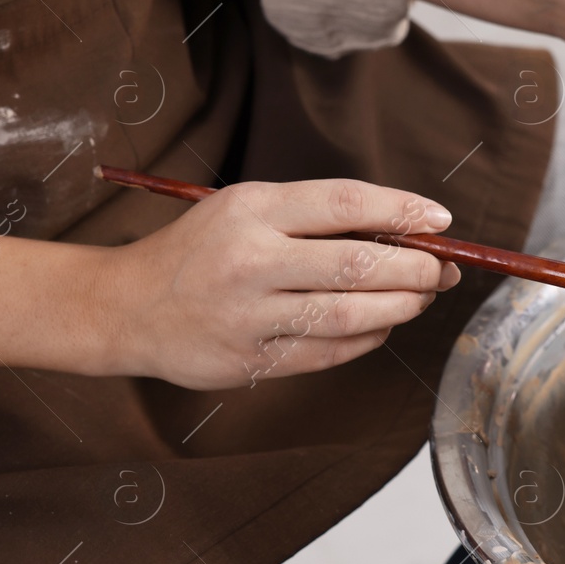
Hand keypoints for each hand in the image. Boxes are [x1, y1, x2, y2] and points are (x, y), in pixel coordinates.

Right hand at [96, 179, 460, 389]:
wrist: (124, 308)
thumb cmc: (200, 252)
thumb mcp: (244, 209)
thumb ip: (314, 216)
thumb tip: (405, 228)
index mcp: (251, 210)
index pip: (344, 203)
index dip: (402, 210)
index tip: (439, 220)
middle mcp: (250, 260)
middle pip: (359, 264)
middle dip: (416, 268)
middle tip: (440, 269)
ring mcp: (249, 315)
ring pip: (351, 314)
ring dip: (401, 306)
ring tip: (420, 296)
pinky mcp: (250, 360)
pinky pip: (331, 352)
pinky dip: (369, 338)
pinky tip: (381, 325)